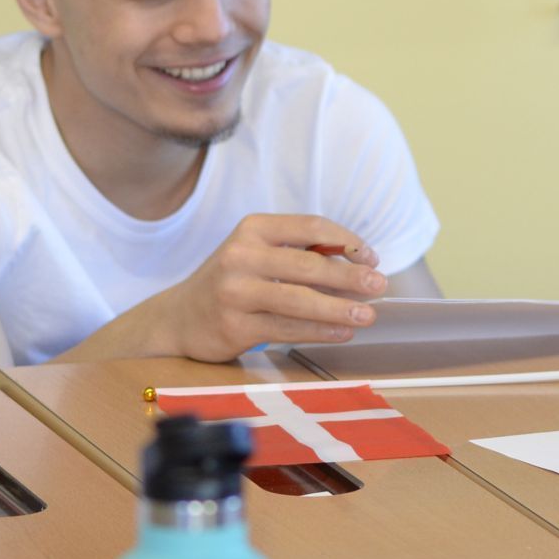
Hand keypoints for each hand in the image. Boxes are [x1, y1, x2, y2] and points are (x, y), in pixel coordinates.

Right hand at [159, 214, 386, 360]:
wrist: (179, 318)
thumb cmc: (233, 281)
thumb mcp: (259, 253)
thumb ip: (301, 252)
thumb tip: (360, 264)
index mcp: (254, 229)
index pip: (312, 227)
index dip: (348, 242)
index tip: (371, 258)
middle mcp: (241, 255)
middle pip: (309, 264)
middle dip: (351, 276)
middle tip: (379, 285)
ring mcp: (235, 291)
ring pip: (300, 299)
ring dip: (340, 308)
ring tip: (367, 315)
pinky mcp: (234, 324)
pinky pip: (287, 328)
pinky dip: (320, 331)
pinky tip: (341, 332)